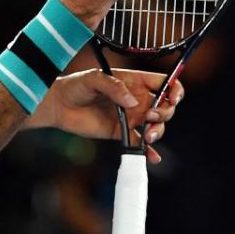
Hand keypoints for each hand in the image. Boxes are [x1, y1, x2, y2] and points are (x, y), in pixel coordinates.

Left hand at [26, 68, 184, 164]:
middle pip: (165, 106)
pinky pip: (140, 143)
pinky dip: (149, 151)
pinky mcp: (122, 133)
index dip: (174, 88)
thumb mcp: (93, 78)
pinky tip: (152, 156)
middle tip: (151, 115)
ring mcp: (131, 117)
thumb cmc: (76, 86)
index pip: (162, 83)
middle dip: (165, 112)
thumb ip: (113, 86)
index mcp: (134, 81)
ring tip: (148, 135)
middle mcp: (137, 99)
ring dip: (159, 131)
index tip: (173, 97)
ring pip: (156, 125)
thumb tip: (132, 101)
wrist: (61, 106)